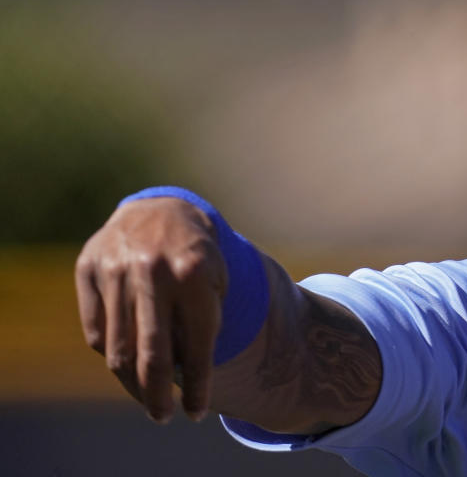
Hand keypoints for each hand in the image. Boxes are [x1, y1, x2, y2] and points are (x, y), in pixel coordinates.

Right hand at [75, 197, 226, 422]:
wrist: (163, 211)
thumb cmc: (197, 258)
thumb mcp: (216, 284)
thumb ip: (203, 326)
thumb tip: (183, 380)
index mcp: (194, 274)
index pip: (197, 346)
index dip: (199, 386)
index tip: (196, 412)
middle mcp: (153, 270)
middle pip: (151, 354)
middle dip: (158, 395)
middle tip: (163, 417)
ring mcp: (116, 268)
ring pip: (118, 348)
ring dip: (131, 383)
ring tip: (147, 398)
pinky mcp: (88, 267)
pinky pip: (96, 330)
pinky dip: (112, 352)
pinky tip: (126, 360)